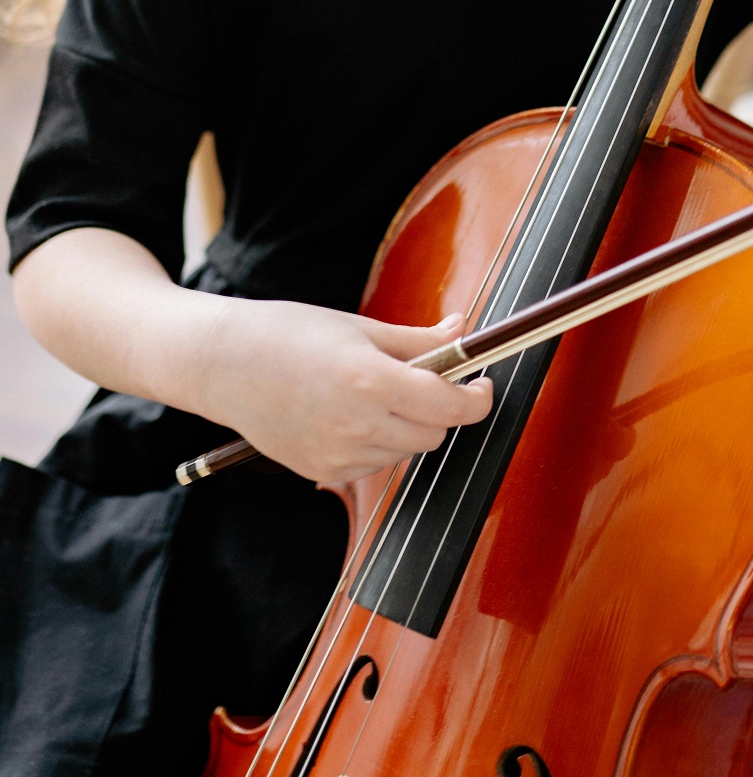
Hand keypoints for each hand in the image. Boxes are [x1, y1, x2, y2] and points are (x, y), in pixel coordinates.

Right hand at [201, 297, 492, 481]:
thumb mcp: (360, 327)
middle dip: (440, 408)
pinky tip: (348, 413)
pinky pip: (373, 463)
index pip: (450, 406)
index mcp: (372, 380)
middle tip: (425, 379)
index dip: (477, 398)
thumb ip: (418, 340)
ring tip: (372, 390)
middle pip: (434, 433)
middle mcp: (358, 425)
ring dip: (407, 425)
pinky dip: (377, 442)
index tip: (482, 385)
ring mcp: (339, 456)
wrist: (222, 363)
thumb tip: (465, 333)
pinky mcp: (321, 472)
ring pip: (406, 451)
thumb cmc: (289, 333)